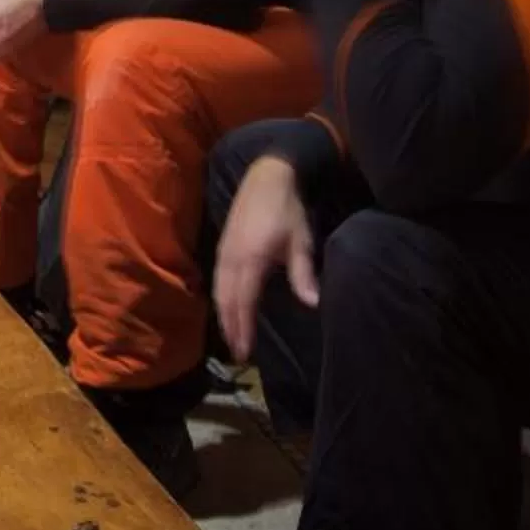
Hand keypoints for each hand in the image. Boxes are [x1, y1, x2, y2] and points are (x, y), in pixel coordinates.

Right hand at [212, 155, 318, 358]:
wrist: (267, 175)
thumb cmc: (288, 210)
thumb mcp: (301, 241)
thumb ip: (303, 273)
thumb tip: (312, 304)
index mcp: (251, 259)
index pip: (243, 302)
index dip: (243, 328)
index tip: (245, 352)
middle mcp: (232, 258)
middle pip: (227, 300)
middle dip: (231, 328)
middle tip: (238, 354)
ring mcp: (224, 251)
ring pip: (219, 291)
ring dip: (224, 315)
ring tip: (231, 336)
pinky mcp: (223, 245)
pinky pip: (217, 279)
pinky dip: (221, 298)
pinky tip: (226, 307)